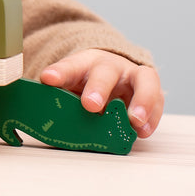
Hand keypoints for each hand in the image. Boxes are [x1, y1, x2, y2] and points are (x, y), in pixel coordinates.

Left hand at [40, 49, 162, 137]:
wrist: (114, 71)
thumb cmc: (87, 83)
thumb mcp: (70, 86)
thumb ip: (57, 98)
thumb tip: (37, 118)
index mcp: (84, 64)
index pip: (69, 66)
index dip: (59, 72)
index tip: (48, 79)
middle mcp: (110, 67)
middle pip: (105, 72)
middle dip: (98, 88)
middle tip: (90, 105)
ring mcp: (134, 77)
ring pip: (143, 81)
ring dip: (141, 100)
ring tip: (134, 120)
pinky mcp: (152, 91)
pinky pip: (157, 101)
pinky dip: (152, 117)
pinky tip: (143, 131)